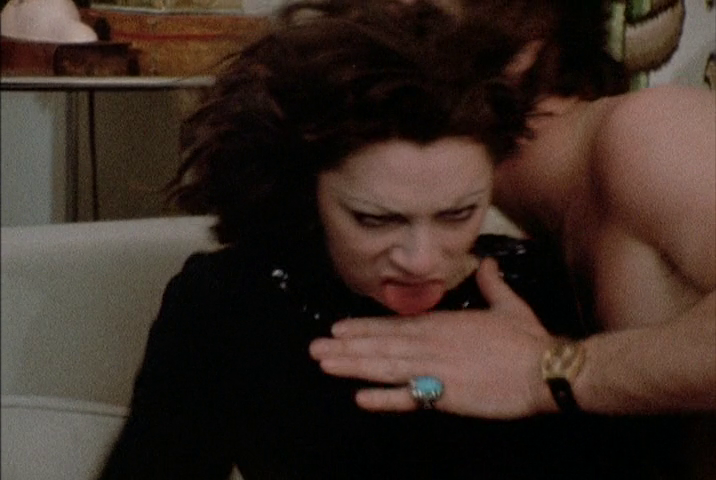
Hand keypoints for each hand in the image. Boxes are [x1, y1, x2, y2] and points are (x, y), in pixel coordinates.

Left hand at [309, 257, 556, 418]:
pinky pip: (409, 398)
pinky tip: (360, 398)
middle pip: (382, 344)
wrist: (547, 370)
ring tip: (325, 364)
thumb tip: (487, 262)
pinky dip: (384, 398)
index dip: (364, 327)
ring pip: (386, 367)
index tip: (338, 328)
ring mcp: (436, 370)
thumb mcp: (508, 305)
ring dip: (353, 365)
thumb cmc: (527, 340)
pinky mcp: (446, 397)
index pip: (394, 325)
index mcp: (443, 324)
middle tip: (315, 348)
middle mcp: (432, 344)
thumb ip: (491, 283)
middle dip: (347, 346)